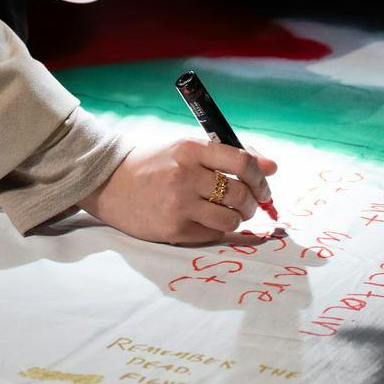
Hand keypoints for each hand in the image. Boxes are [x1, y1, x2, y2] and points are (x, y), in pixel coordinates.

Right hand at [80, 138, 278, 244]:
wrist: (110, 184)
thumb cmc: (155, 164)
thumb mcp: (187, 149)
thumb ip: (230, 156)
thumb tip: (273, 167)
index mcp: (190, 149)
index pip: (241, 162)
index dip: (261, 178)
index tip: (265, 187)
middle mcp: (185, 176)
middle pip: (240, 194)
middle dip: (252, 201)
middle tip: (248, 203)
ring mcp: (178, 205)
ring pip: (230, 218)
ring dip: (237, 218)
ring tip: (228, 212)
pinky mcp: (173, 229)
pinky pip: (214, 234)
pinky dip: (218, 229)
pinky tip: (206, 220)